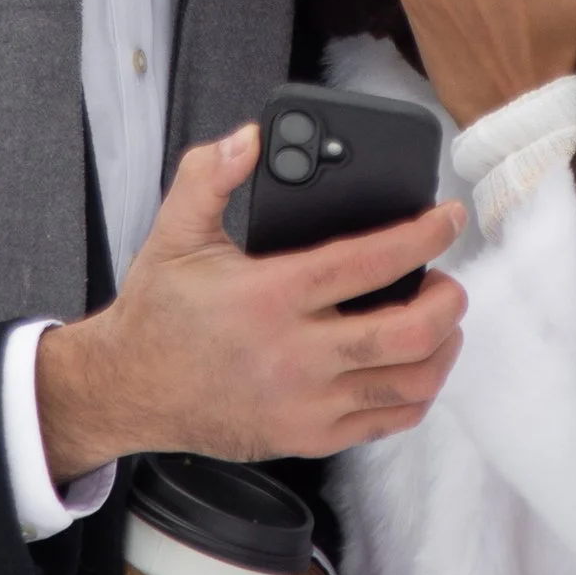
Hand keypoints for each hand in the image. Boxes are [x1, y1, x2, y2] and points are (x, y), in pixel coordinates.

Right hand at [35, 124, 465, 484]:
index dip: (421, 237)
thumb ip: (208, 176)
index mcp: (269, 297)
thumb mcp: (175, 233)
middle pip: (408, 333)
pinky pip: (387, 421)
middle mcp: (295, 354)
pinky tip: (413, 364)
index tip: (447, 218)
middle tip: (445, 277)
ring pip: (409, 383)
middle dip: (447, 300)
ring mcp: (306, 403)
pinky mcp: (308, 436)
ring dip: (442, 347)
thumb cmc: (159, 312)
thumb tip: (249, 138)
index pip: (368, 263)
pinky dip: (416, 393)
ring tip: (437, 319)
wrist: (128, 389)